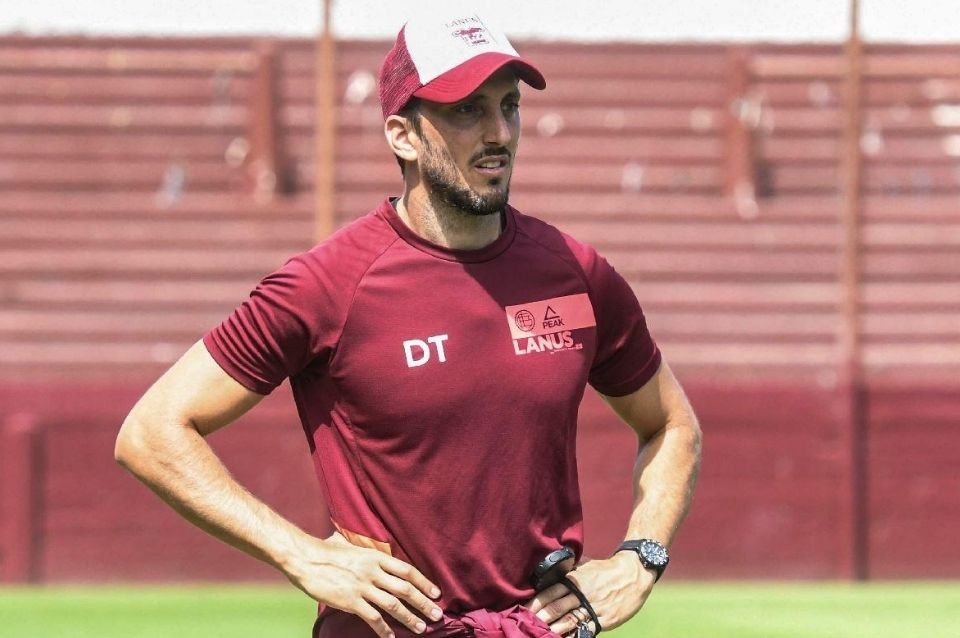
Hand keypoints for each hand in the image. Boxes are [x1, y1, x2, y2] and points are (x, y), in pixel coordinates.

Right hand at [284, 532, 442, 637]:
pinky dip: (383, 629)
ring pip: (393, 605)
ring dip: (409, 618)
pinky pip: (372, 618)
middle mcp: (373, 571)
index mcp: (375, 557)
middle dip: (424, 603)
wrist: (306, 559)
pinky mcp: (351, 601)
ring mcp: (362, 587)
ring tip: (421, 628)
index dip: (424, 582)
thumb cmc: (326, 550)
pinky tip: (390, 637)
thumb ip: (366, 549)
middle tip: (437, 615)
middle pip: (405, 589)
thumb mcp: (352, 544)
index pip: (407, 570)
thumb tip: (376, 546)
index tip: (436, 593)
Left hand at [525, 552, 653, 635]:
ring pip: (569, 620)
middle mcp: (581, 593)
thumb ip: (569, 573)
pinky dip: (574, 635)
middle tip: (527, 625)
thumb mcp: (585, 566)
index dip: (536, 603)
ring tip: (541, 634)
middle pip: (556, 608)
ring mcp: (593, 607)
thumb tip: (550, 576)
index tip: (525, 611)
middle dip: (540, 618)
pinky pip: (586, 629)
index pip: (550, 593)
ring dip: (554, 629)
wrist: (634, 572)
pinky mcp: (604, 618)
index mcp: (574, 579)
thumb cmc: (606, 569)